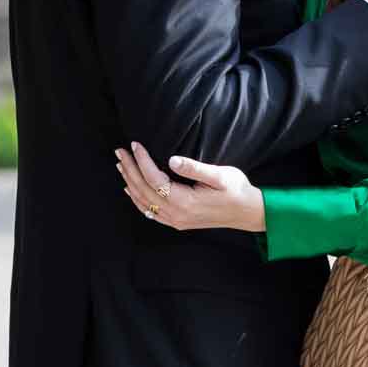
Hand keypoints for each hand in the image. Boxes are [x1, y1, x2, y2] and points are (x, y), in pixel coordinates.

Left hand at [115, 142, 264, 232]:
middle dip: (130, 169)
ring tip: (121, 165)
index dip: (142, 161)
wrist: (248, 212)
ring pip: (144, 202)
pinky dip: (137, 199)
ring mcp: (176, 220)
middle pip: (144, 190)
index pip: (154, 179)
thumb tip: (172, 160)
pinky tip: (131, 190)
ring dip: (130, 182)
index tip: (135, 144)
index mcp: (184, 201)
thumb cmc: (236, 190)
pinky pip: (150, 212)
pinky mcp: (178, 222)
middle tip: (119, 152)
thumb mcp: (220, 175)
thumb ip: (195, 168)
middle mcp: (176, 214)